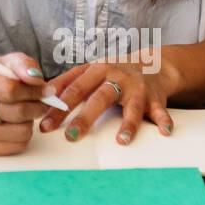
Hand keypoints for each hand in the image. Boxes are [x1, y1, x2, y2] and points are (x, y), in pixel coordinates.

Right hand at [0, 53, 54, 155]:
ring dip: (29, 122)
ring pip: (20, 132)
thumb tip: (36, 80)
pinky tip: (16, 124)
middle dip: (36, 107)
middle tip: (40, 102)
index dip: (34, 91)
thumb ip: (24, 65)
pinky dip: (23, 136)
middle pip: (16, 113)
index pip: (10, 90)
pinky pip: (16, 147)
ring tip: (25, 112)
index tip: (45, 91)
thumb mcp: (9, 62)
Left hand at [38, 61, 177, 144]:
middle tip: (71, 136)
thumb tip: (39, 95)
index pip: (73, 89)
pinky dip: (163, 120)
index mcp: (96, 70)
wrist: (152, 64)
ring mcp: (137, 87)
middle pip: (98, 97)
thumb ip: (67, 82)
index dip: (58, 108)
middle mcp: (116, 76)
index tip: (44, 125)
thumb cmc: (112, 72)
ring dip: (127, 123)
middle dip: (84, 118)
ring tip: (122, 140)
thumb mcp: (89, 71)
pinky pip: (160, 110)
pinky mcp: (156, 98)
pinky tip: (165, 131)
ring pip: (130, 106)